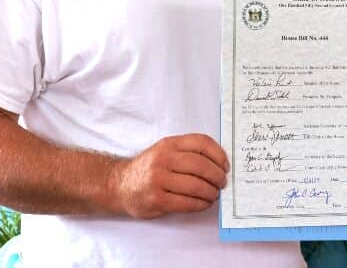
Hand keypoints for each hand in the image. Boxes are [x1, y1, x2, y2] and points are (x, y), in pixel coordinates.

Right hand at [111, 134, 228, 218]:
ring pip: (196, 186)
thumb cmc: (149, 168)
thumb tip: (219, 163)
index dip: (219, 154)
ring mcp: (158, 180)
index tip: (226, 165)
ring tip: (214, 194)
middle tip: (222, 183)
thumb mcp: (165, 150)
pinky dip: (201, 204)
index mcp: (169, 144)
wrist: (120, 184)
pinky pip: (187, 203)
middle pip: (202, 166)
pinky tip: (204, 203)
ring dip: (211, 192)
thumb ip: (188, 152)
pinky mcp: (156, 200)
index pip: (202, 143)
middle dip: (217, 176)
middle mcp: (163, 159)